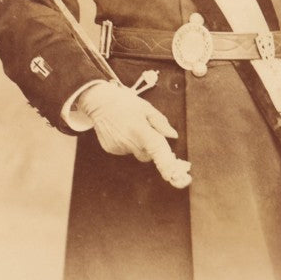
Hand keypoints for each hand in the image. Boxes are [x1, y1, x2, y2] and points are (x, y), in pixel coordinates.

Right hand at [75, 81, 191, 188]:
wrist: (99, 101)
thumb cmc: (125, 102)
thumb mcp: (146, 108)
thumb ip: (160, 123)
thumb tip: (173, 136)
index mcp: (140, 130)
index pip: (158, 150)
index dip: (170, 165)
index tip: (182, 178)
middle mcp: (128, 142)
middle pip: (149, 156)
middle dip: (152, 149)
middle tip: (149, 134)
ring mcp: (118, 148)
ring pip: (137, 154)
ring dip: (139, 145)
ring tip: (131, 128)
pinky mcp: (111, 150)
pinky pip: (126, 152)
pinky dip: (128, 144)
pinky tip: (122, 131)